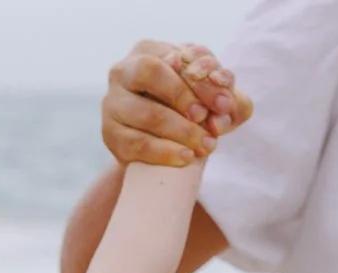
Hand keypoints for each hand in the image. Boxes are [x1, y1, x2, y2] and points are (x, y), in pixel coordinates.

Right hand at [103, 40, 252, 166]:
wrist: (159, 144)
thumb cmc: (187, 110)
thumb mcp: (209, 95)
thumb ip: (226, 93)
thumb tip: (228, 104)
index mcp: (148, 50)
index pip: (175, 56)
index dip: (201, 80)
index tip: (223, 104)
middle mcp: (123, 71)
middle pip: (150, 73)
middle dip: (183, 96)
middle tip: (206, 118)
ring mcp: (112, 103)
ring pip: (146, 113)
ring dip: (181, 131)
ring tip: (205, 144)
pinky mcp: (110, 135)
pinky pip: (137, 143)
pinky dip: (164, 152)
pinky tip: (186, 157)